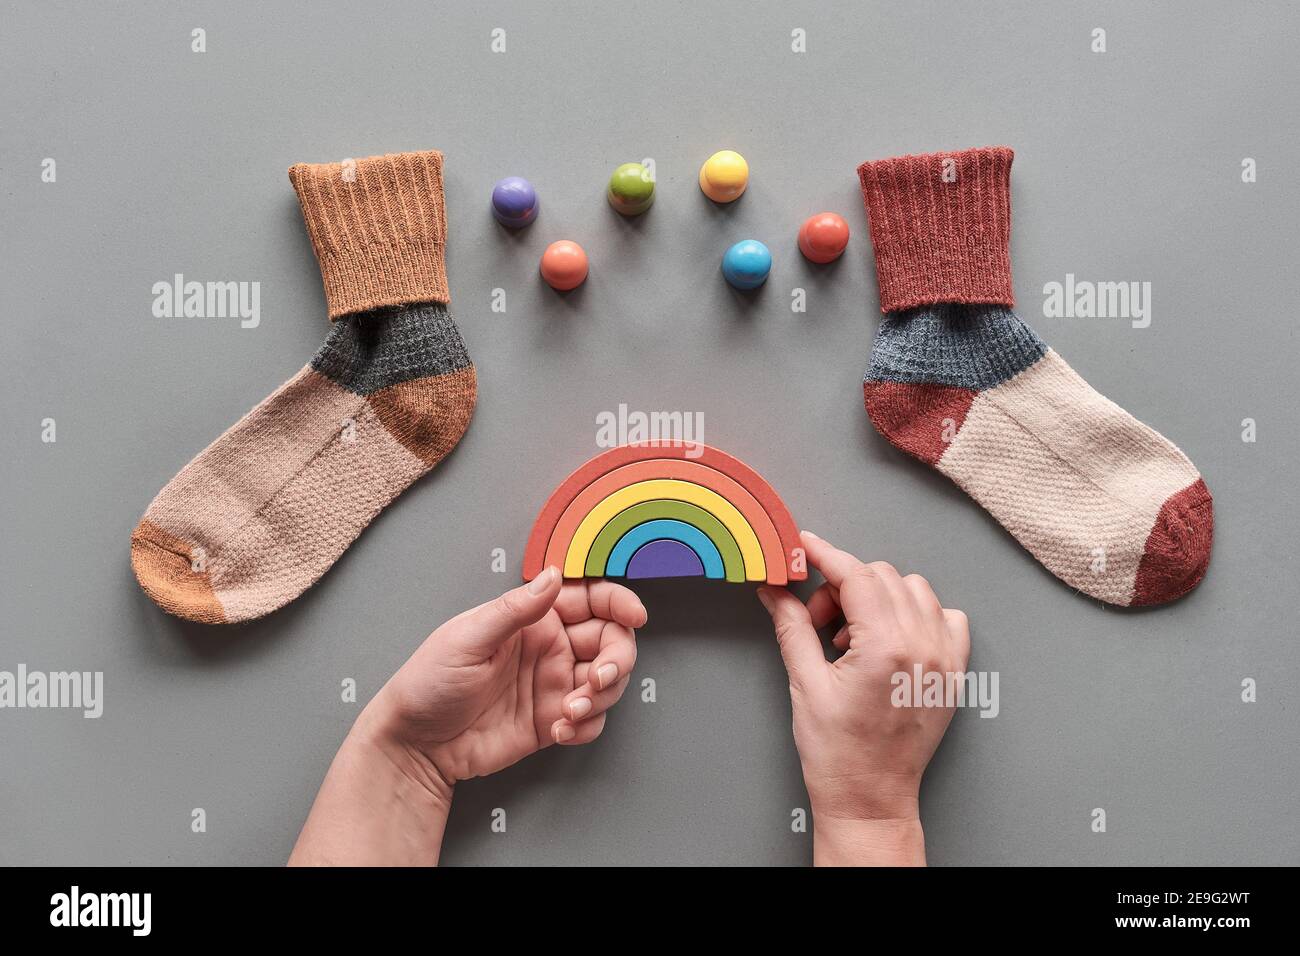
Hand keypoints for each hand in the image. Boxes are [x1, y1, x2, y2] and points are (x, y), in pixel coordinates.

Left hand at [289, 567, 645, 865]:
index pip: (590, 600)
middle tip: (597, 678)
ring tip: (570, 711)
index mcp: (532, 618)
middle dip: (615, 659)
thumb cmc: (427, 683)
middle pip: (610, 642)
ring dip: (600, 697)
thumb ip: (515, 609)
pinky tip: (560, 730)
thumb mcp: (467, 637)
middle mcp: (549, 648)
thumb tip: (552, 576)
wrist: (414, 743)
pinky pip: (590, 721)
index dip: (619, 602)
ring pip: (607, 682)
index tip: (635, 615)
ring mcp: (552, 685)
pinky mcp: (551, 721)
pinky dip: (586, 726)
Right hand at [757, 531, 969, 865]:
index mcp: (886, 648)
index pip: (856, 576)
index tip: (804, 546)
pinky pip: (947, 617)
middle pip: (883, 577)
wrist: (870, 799)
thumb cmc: (837, 754)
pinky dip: (918, 615)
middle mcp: (923, 647)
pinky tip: (890, 639)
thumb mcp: (805, 683)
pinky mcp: (954, 672)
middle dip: (844, 586)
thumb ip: (792, 626)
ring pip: (915, 590)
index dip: (826, 555)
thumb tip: (775, 589)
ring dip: (879, 598)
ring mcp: (945, 660)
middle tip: (818, 619)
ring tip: (852, 636)